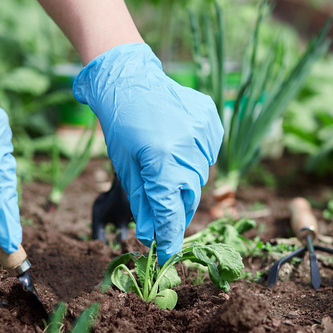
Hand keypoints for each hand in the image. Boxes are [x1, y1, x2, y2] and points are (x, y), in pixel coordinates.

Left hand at [74, 43, 222, 262]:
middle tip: (165, 216)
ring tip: (166, 166)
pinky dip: (195, 157)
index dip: (169, 236)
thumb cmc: (121, 125)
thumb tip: (152, 235)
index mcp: (161, 159)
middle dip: (176, 210)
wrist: (129, 79)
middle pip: (189, 196)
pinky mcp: (211, 120)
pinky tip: (178, 145)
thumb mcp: (126, 167)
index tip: (165, 253)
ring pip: (200, 175)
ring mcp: (203, 131)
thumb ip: (143, 202)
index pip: (171, 210)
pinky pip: (208, 153)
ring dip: (185, 181)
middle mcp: (187, 146)